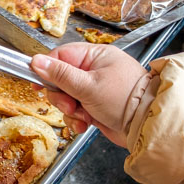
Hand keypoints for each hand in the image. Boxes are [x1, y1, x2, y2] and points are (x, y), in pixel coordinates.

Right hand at [30, 43, 149, 145]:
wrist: (147, 127)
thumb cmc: (125, 99)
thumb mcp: (88, 85)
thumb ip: (60, 74)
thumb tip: (36, 60)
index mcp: (96, 56)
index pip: (61, 56)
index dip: (47, 69)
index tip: (38, 83)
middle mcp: (95, 70)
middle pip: (60, 79)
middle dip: (61, 96)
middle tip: (70, 104)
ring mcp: (95, 89)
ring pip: (66, 97)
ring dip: (69, 110)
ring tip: (82, 115)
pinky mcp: (96, 106)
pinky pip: (76, 110)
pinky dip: (77, 118)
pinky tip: (86, 123)